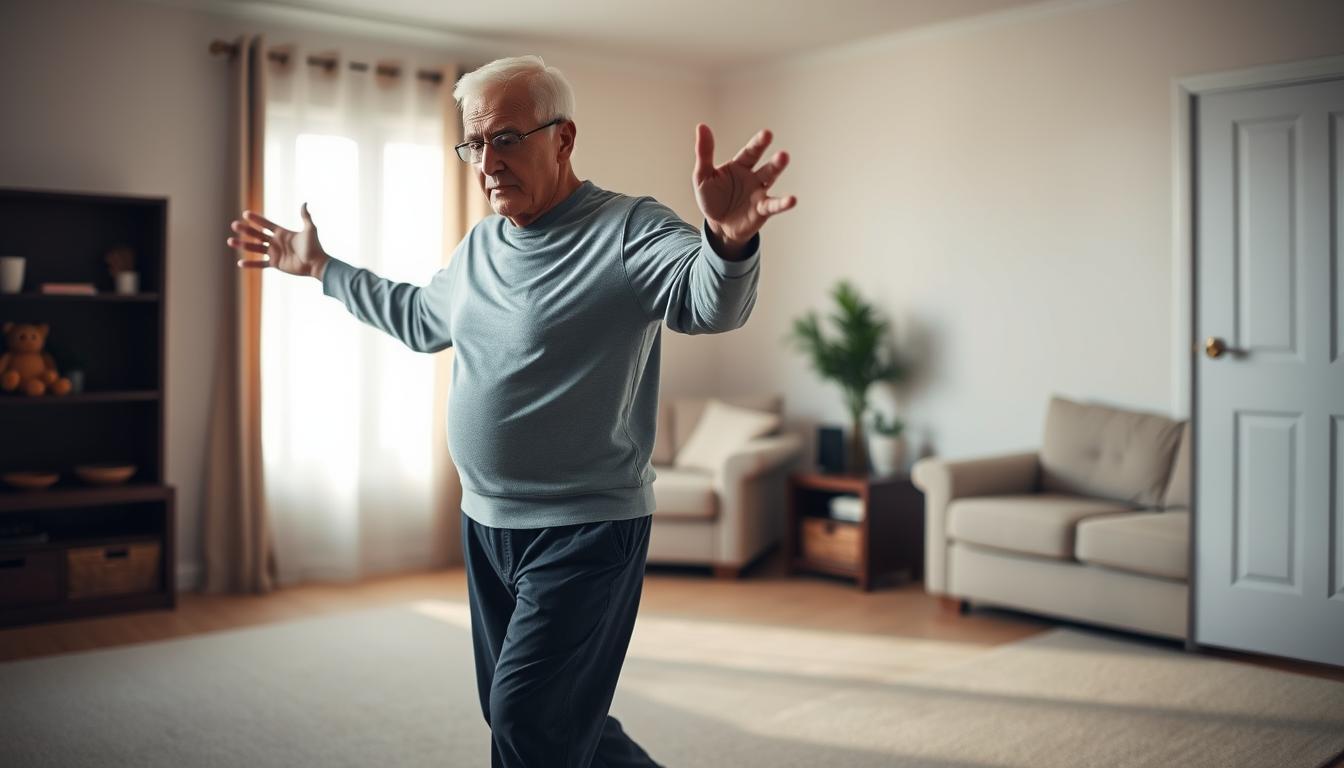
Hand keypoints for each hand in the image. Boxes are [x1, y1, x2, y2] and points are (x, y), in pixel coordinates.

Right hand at [226, 203, 329, 278]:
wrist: (316, 264)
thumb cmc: (315, 247)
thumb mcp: (310, 229)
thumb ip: (305, 217)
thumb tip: (304, 203)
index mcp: (282, 233)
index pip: (266, 224)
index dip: (257, 219)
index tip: (246, 214)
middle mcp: (276, 242)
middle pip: (257, 234)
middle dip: (245, 230)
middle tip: (234, 225)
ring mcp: (274, 253)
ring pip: (255, 248)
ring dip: (243, 245)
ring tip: (230, 241)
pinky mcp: (275, 264)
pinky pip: (260, 264)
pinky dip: (251, 263)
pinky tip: (240, 263)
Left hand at [693, 124, 796, 255]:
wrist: (718, 226)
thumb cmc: (712, 198)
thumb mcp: (703, 175)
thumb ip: (704, 152)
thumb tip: (702, 126)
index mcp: (739, 166)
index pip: (750, 152)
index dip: (759, 144)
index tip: (767, 134)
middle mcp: (753, 177)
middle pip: (765, 166)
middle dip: (774, 160)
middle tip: (783, 154)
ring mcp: (759, 193)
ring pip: (771, 181)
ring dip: (778, 172)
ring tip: (785, 163)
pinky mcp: (762, 210)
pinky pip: (773, 205)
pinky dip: (782, 204)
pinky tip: (792, 200)